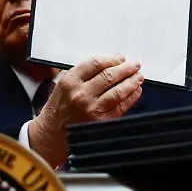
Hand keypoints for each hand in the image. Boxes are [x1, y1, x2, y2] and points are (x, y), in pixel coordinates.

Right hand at [28, 54, 143, 164]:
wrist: (52, 133)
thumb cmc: (59, 107)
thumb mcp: (63, 84)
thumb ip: (83, 73)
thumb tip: (110, 62)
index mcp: (70, 82)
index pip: (95, 63)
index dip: (111, 58)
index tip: (120, 57)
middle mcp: (81, 95)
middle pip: (109, 76)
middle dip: (126, 68)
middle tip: (135, 65)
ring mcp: (92, 109)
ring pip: (118, 91)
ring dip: (131, 82)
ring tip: (138, 76)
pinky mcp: (101, 122)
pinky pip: (121, 107)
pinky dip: (131, 98)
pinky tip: (136, 91)